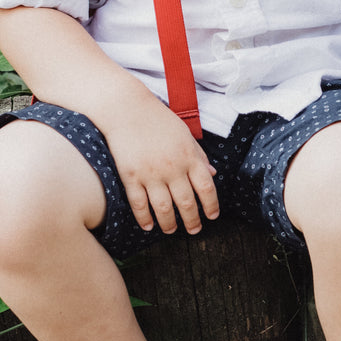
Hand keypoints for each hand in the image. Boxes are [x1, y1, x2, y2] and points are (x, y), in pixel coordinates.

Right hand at [101, 95, 218, 234]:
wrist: (127, 109)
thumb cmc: (159, 120)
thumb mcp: (185, 135)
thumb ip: (199, 156)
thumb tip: (212, 175)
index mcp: (189, 157)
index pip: (207, 188)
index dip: (212, 206)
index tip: (212, 216)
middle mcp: (173, 168)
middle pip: (187, 203)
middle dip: (192, 221)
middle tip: (194, 230)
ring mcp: (151, 174)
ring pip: (164, 208)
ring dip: (169, 224)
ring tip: (172, 231)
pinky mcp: (130, 176)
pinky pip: (138, 204)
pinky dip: (144, 218)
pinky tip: (148, 226)